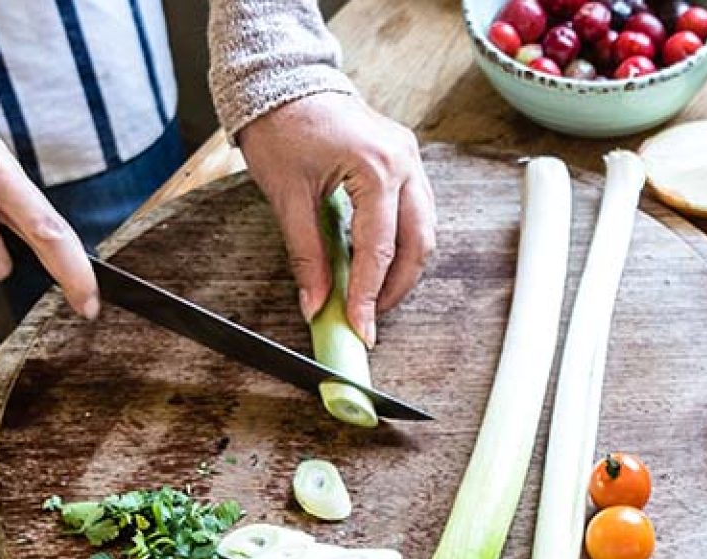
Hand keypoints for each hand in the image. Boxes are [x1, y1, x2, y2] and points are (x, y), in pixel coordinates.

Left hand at [236, 92, 435, 339]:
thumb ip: (307, 254)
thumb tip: (316, 303)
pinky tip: (380, 258)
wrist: (282, 81)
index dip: (369, 295)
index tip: (361, 328)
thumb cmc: (281, 126)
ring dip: (404, 265)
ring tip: (374, 292)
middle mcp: (404, 161)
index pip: (379, 248)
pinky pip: (418, 209)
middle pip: (418, 243)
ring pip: (425, 228)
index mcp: (375, 167)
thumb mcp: (287, 196)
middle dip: (396, 286)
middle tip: (370, 316)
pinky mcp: (405, 158)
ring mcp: (410, 158)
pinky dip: (403, 240)